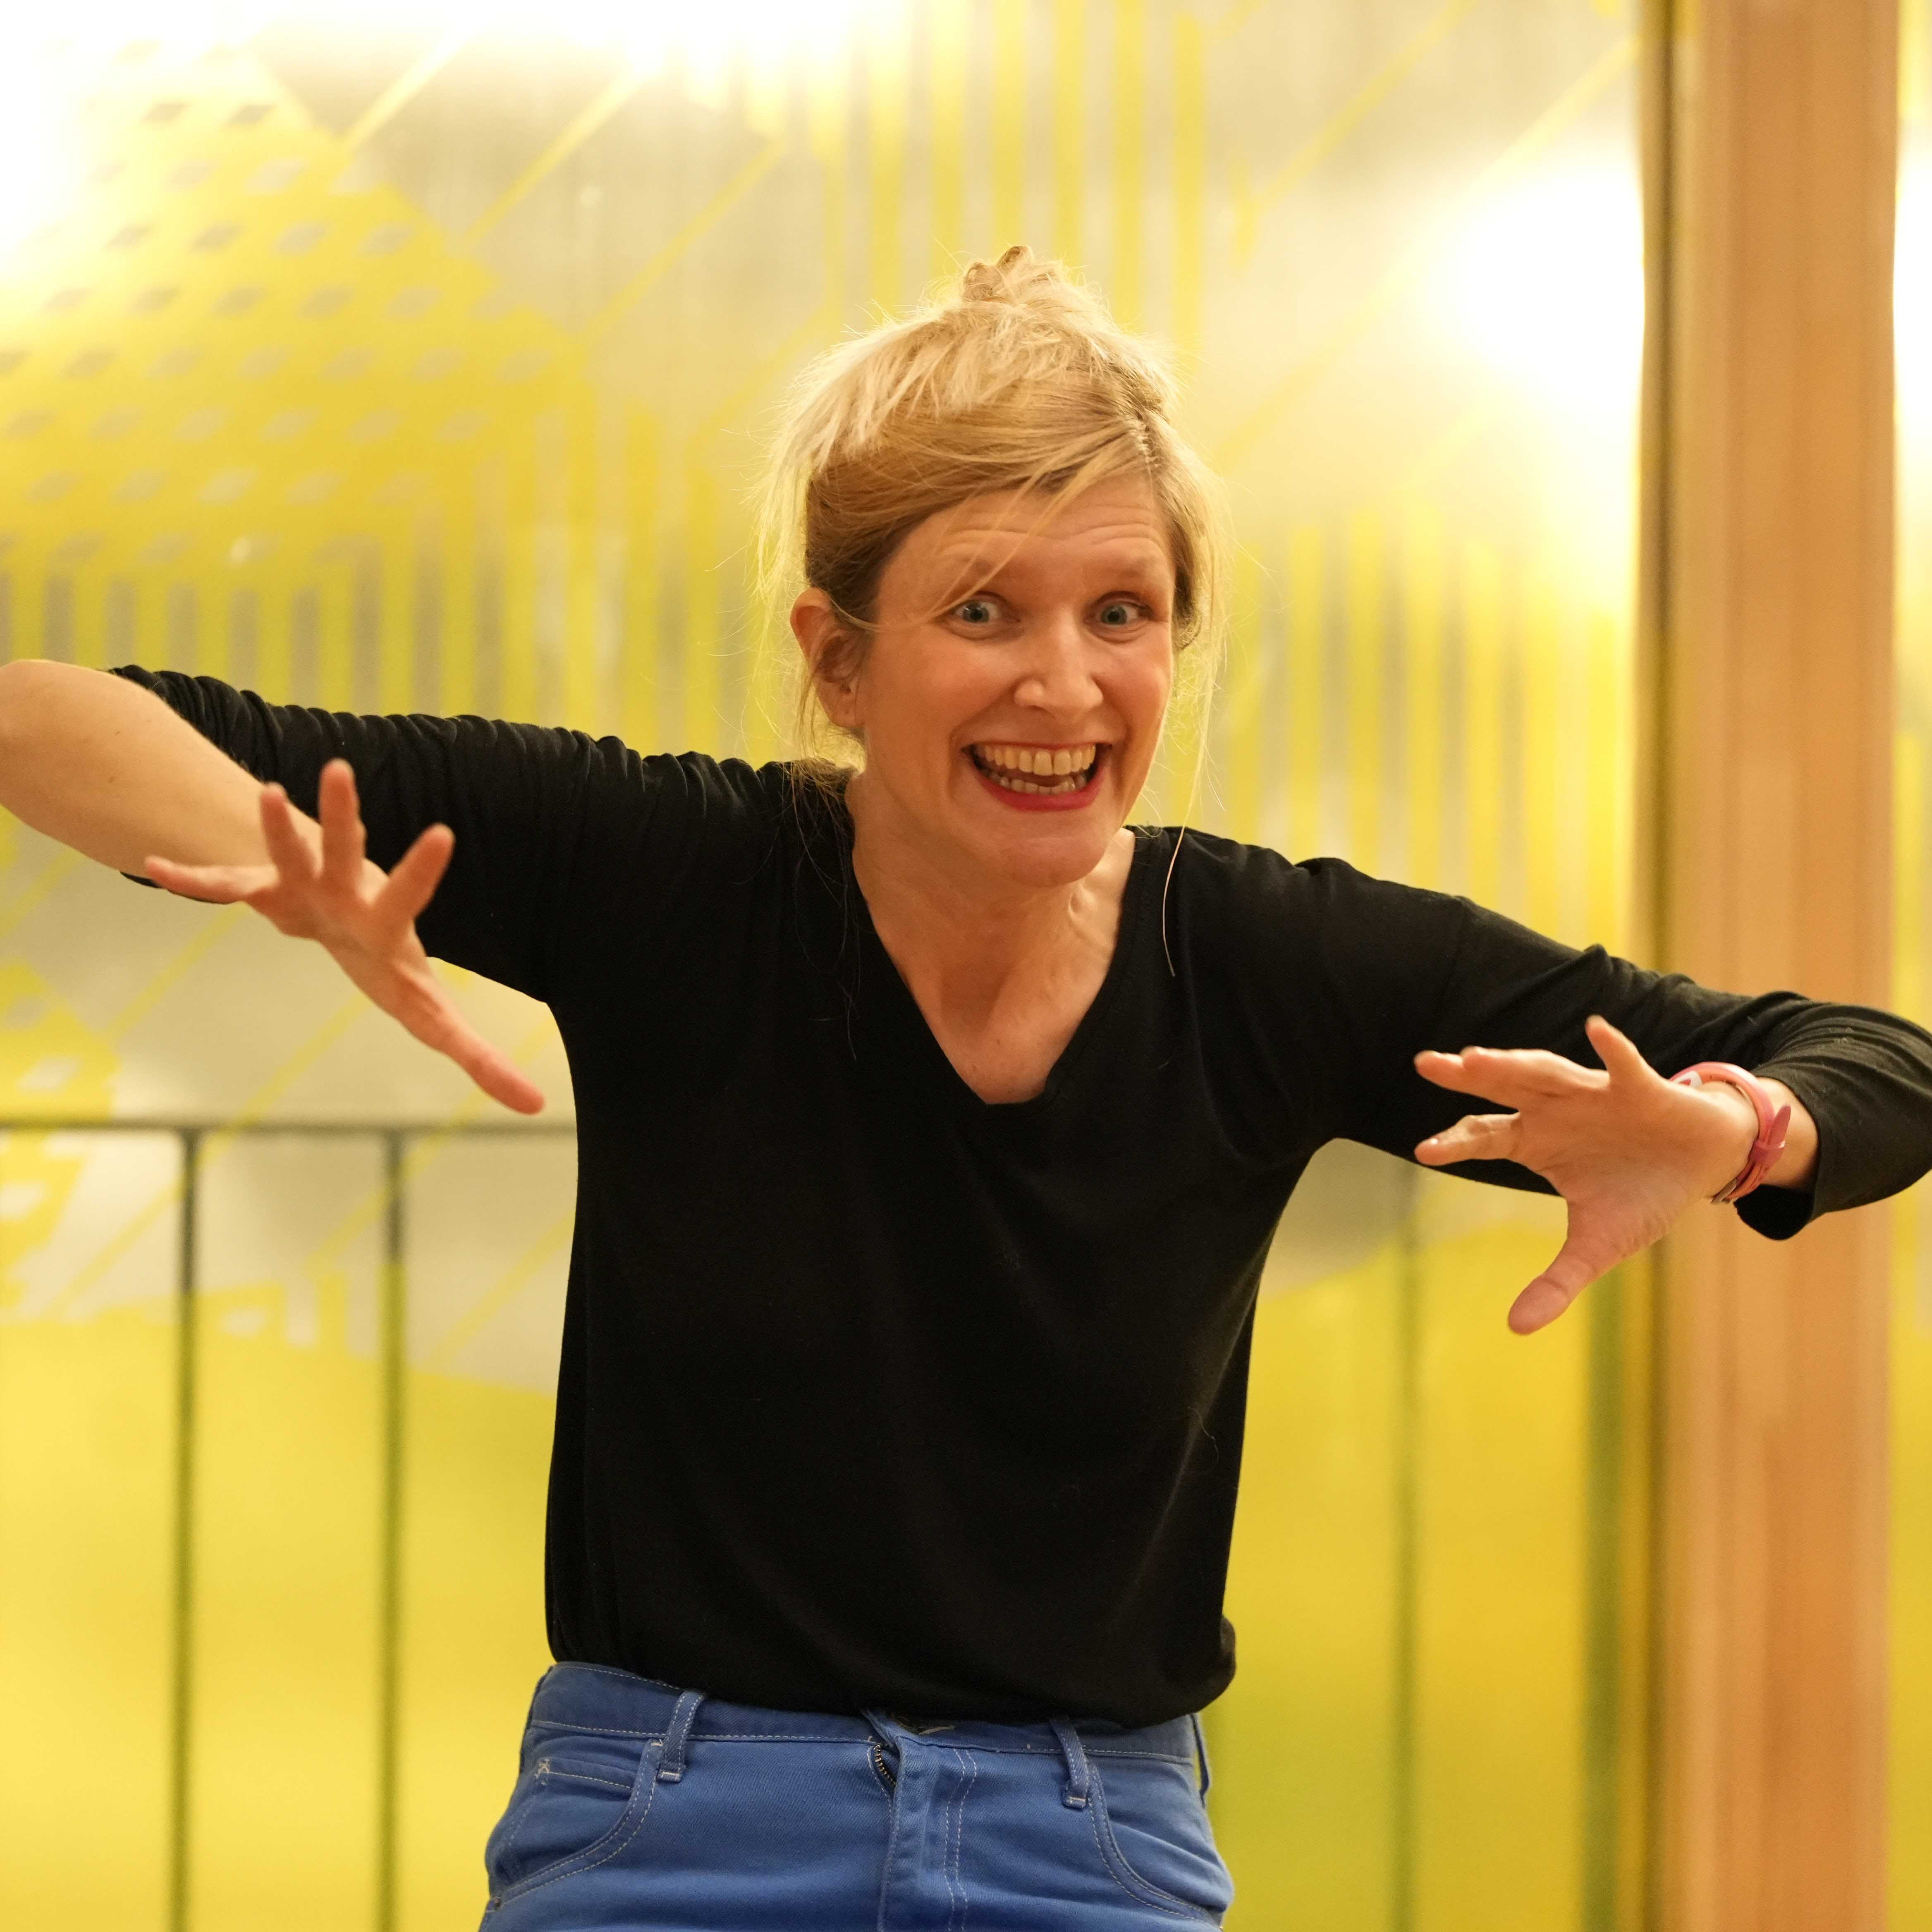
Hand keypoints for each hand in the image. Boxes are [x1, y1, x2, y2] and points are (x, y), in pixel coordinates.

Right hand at [144, 758, 544, 1114]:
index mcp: (385, 922)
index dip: (421, 868)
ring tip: (264, 791)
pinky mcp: (261, 892)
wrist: (338, 921)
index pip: (409, 894)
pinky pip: (222, 885)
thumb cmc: (390, 967)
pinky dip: (192, 880)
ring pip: (287, 850)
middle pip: (345, 852)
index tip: (443, 831)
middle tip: (340, 769)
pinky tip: (157, 869)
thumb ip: (481, 1057)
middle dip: (341, 817)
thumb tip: (537, 1105)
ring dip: (273, 826)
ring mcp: (302, 887)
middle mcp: (345, 893)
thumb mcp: (432, 1014)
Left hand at [1413, 1015, 1755, 1335]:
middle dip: (1469, 1077)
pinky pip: (1624, 1064)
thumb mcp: (1599, 1246)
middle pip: (1504, 1088)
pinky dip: (1612, 1049)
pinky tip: (1597, 1028)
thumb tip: (1516, 1329)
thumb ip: (1557, 1282)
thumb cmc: (1642, 1195)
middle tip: (1429, 1064)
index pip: (1486, 1137)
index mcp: (1537, 1141)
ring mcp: (1595, 1093)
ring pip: (1548, 1071)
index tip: (1423, 1151)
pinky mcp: (1642, 1087)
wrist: (1703, 1163)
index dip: (1456, 1142)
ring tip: (1479, 1056)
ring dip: (1517, 1062)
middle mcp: (1556, 1109)